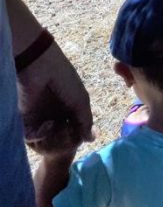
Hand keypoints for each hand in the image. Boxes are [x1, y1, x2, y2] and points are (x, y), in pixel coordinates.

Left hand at [18, 40, 93, 154]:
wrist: (41, 67)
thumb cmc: (65, 80)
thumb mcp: (81, 101)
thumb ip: (85, 121)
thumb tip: (91, 139)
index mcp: (69, 106)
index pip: (75, 127)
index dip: (79, 133)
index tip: (82, 136)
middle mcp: (55, 112)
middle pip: (61, 135)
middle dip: (66, 139)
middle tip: (70, 137)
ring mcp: (40, 116)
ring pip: (46, 138)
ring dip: (53, 139)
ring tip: (59, 130)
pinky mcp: (26, 118)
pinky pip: (32, 134)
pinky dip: (40, 134)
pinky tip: (48, 125)